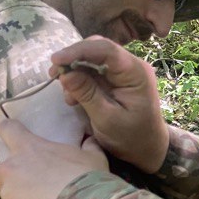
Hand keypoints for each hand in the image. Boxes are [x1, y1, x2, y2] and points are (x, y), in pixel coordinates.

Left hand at [0, 119, 108, 198]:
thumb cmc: (86, 178)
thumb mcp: (93, 157)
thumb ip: (87, 147)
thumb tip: (89, 141)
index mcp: (28, 149)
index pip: (7, 130)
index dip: (10, 133)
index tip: (15, 138)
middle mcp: (11, 171)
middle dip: (9, 178)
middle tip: (31, 185)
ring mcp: (10, 198)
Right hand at [51, 37, 169, 173]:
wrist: (146, 149)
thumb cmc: (130, 138)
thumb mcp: (106, 119)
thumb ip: (87, 94)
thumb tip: (65, 73)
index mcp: (136, 73)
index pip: (106, 49)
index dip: (79, 50)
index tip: (56, 60)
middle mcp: (130, 66)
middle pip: (98, 49)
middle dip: (73, 58)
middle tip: (53, 74)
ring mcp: (123, 71)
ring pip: (92, 58)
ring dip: (74, 70)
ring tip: (65, 92)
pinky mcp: (114, 79)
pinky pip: (93, 71)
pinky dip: (79, 80)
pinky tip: (72, 97)